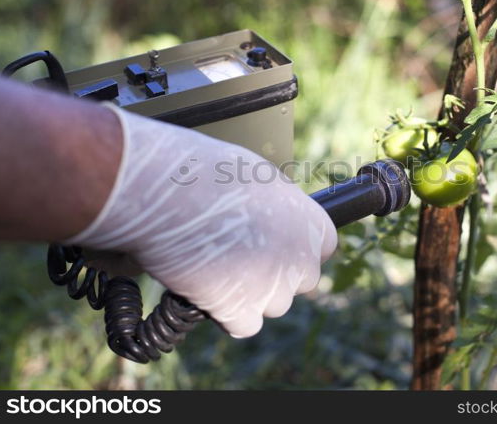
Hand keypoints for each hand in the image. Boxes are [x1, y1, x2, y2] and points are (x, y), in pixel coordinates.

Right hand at [66, 105, 336, 337]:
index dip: (296, 248)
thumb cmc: (209, 173)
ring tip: (217, 266)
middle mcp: (301, 259)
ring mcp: (274, 289)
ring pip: (273, 305)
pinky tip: (208, 290)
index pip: (324, 248)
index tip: (275, 244)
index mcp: (312, 223)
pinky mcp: (241, 311)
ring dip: (252, 294)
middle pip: (302, 281)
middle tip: (242, 256)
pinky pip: (244, 325)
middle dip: (278, 274)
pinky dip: (228, 314)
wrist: (173, 194)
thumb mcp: (259, 179)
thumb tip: (271, 218)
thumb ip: (277, 207)